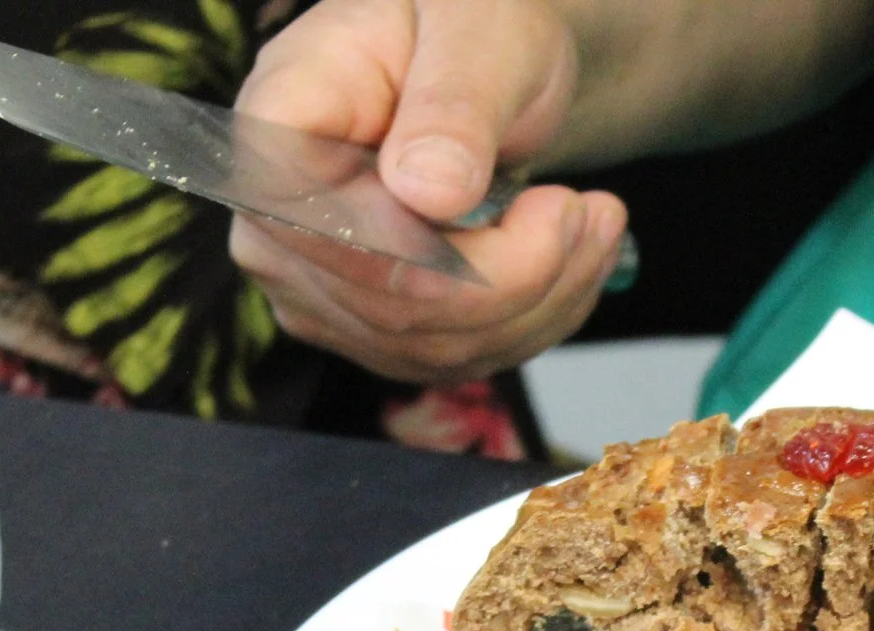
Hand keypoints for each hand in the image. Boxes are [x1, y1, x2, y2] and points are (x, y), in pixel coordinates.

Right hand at [230, 0, 629, 383]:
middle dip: (519, 278)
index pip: (328, 231)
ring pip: (436, 346)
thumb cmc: (467, 25)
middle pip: (393, 306)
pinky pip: (459, 356)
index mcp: (280, 127)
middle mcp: (279, 224)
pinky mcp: (372, 327)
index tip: (548, 206)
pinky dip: (535, 318)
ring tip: (594, 223)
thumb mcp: (477, 30)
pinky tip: (570, 259)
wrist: (483, 61)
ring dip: (541, 299)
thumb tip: (427, 193)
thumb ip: (452, 104)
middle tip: (589, 212)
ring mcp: (321, 288)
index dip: (440, 250)